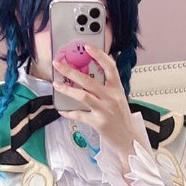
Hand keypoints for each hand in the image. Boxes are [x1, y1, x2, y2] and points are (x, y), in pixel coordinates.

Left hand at [55, 47, 136, 168]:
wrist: (128, 139)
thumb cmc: (121, 118)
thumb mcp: (118, 98)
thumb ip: (107, 87)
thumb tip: (88, 76)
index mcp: (117, 89)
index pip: (110, 67)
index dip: (99, 55)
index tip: (87, 47)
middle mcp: (111, 98)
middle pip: (89, 80)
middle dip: (70, 71)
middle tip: (58, 64)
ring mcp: (105, 110)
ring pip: (83, 96)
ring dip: (67, 89)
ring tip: (56, 85)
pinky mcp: (98, 123)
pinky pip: (80, 115)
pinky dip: (70, 113)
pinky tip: (62, 110)